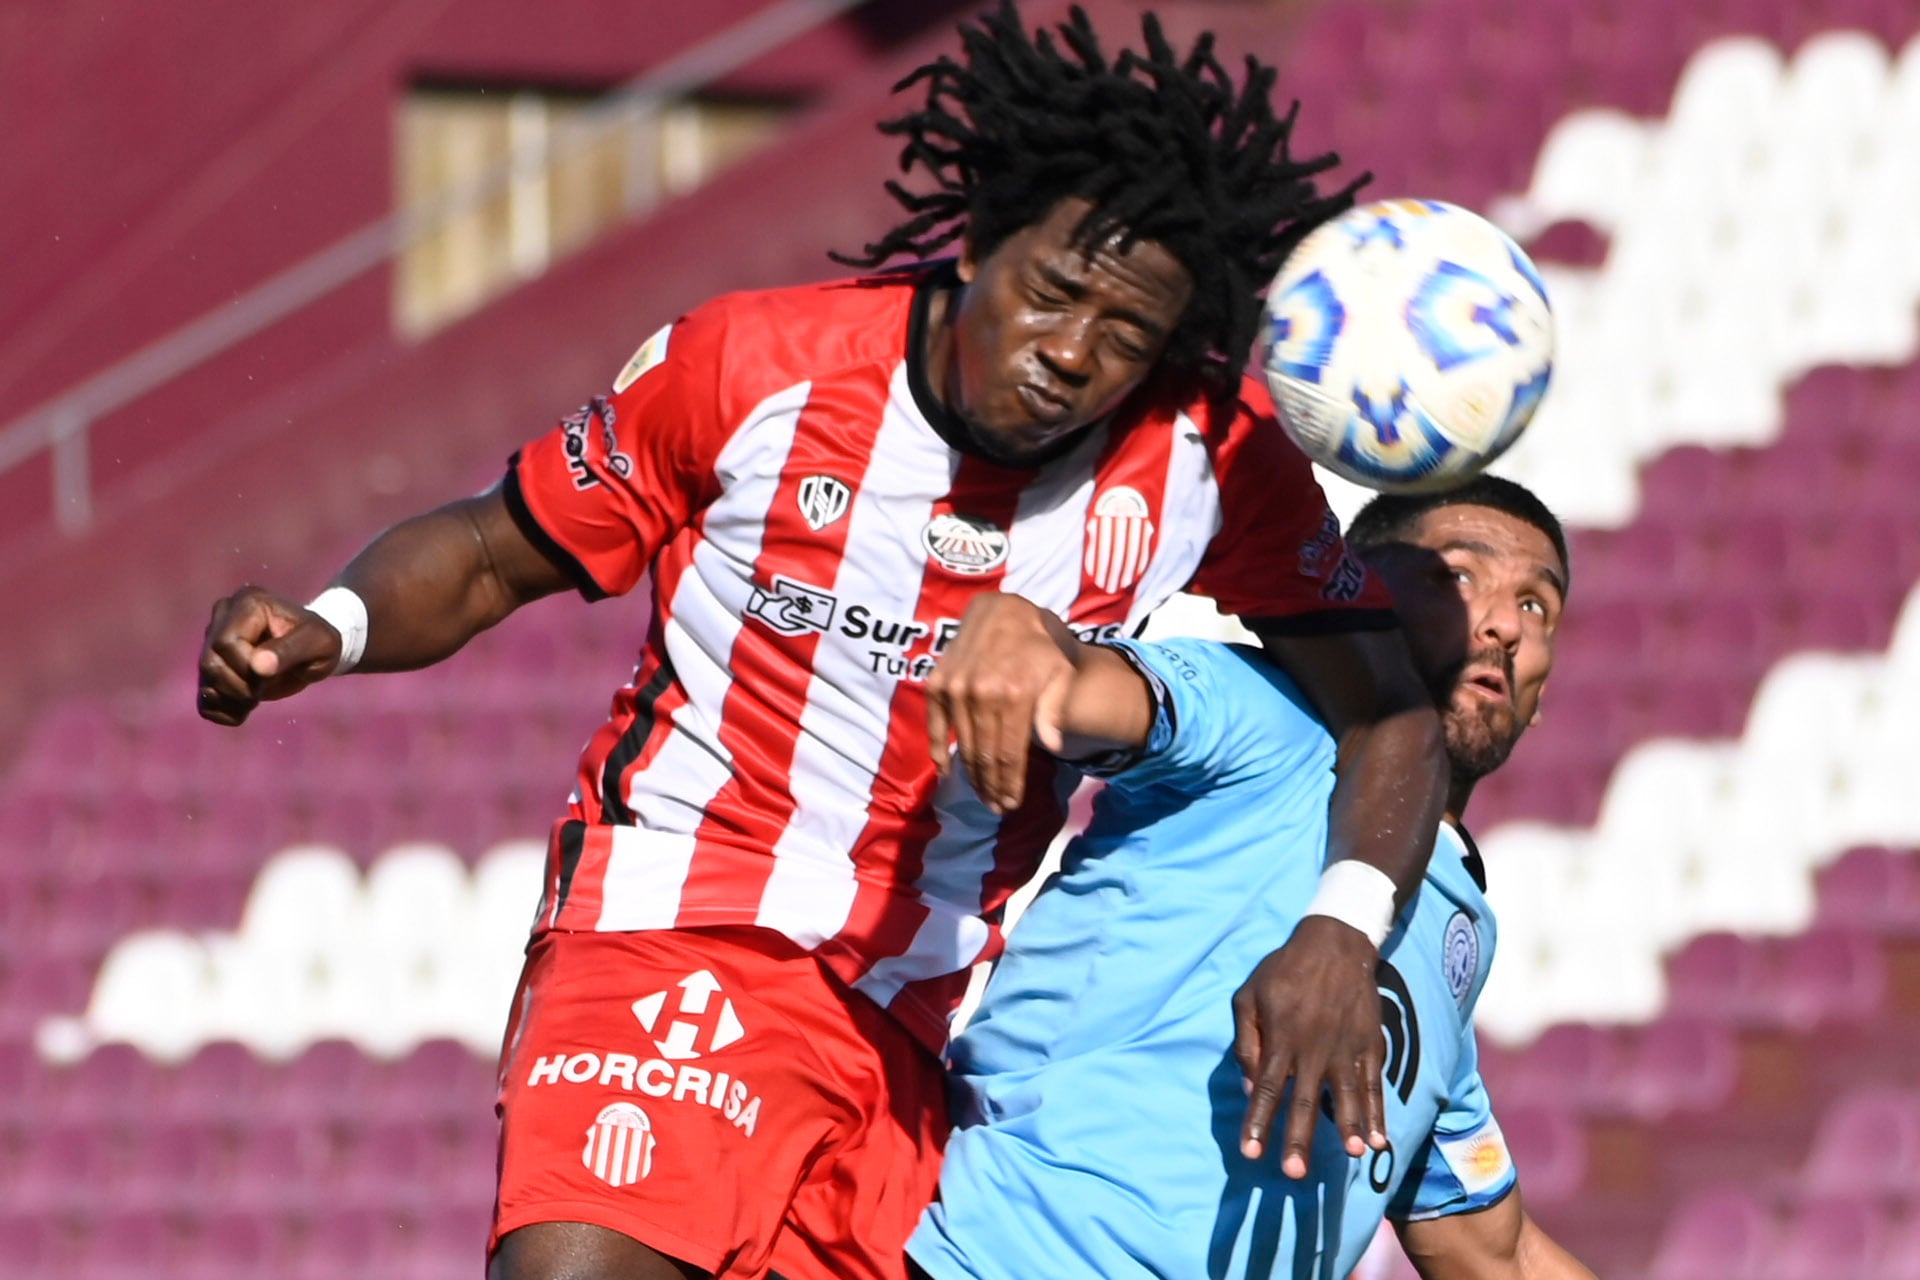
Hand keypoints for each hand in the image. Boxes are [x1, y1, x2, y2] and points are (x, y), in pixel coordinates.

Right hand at [197, 585, 345, 724]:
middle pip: (210, 661)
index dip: (245, 668)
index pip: (226, 642)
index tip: (270, 675)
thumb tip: (257, 667)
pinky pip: (203, 697)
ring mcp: (212, 641)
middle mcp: (224, 617)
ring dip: (232, 699)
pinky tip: (244, 709)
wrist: (313, 652)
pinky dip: (223, 711)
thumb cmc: (319, 642)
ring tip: (258, 697)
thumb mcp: (318, 643)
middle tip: (264, 690)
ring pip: (205, 678)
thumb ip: (290, 651)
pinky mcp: (213, 666)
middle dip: (239, 686)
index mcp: (249, 604)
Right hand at [924, 593, 1075, 813]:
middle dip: (992, 786)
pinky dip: (938, 751)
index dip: (1010, 783)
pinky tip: (946, 772)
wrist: (1005, 608)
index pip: (1009, 752)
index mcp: (1014, 693)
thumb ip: (1055, 708)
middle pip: (985, 755)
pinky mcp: (937, 682)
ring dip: (972, 775)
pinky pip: (934, 725)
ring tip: (982, 795)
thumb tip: (1055, 747)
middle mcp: (981, 693)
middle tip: (997, 807)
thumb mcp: (1060, 670)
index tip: (1012, 804)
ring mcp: (955, 688)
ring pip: (963, 745)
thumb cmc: (1040, 642)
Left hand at [1232, 914, 1387, 1176]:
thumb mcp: (1248, 996)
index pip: (1265, 1088)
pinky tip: (1377, 1140)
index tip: (1250, 1154)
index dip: (1257, 1122)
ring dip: (1347, 1126)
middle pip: (1304, 1101)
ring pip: (1345, 1095)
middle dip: (1298, 1138)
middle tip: (1294, 1174)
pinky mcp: (1370, 1045)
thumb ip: (1245, 1042)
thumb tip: (1247, 1086)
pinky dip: (1376, 1113)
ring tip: (1350, 1154)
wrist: (1334, 943)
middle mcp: (1313, 1047)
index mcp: (1280, 1037)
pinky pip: (1373, 1085)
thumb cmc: (1282, 971)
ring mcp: (1345, 1047)